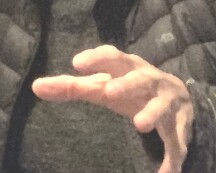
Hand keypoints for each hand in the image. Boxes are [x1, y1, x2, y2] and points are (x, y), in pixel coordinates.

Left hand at [32, 45, 193, 172]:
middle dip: (127, 84)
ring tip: (140, 125)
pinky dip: (172, 156)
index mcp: (130, 68)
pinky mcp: (179, 124)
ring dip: (153, 113)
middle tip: (109, 92)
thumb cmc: (131, 89)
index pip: (114, 58)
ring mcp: (167, 101)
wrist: (178, 96)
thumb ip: (73, 87)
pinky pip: (176, 140)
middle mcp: (151, 81)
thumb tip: (36, 86)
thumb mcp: (105, 85)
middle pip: (140, 78)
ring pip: (162, 105)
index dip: (98, 58)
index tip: (77, 63)